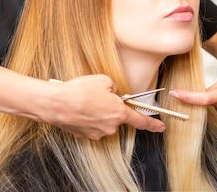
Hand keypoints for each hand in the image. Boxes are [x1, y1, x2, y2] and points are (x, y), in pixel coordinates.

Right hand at [42, 75, 164, 139]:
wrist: (56, 103)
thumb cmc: (79, 91)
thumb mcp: (103, 80)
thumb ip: (114, 88)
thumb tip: (113, 93)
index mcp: (119, 113)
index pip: (140, 121)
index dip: (152, 125)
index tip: (161, 127)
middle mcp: (110, 127)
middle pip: (117, 117)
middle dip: (110, 107)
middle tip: (97, 96)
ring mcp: (97, 133)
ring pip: (103, 120)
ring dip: (97, 112)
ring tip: (84, 101)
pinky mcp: (85, 135)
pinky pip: (92, 124)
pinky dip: (87, 117)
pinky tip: (79, 108)